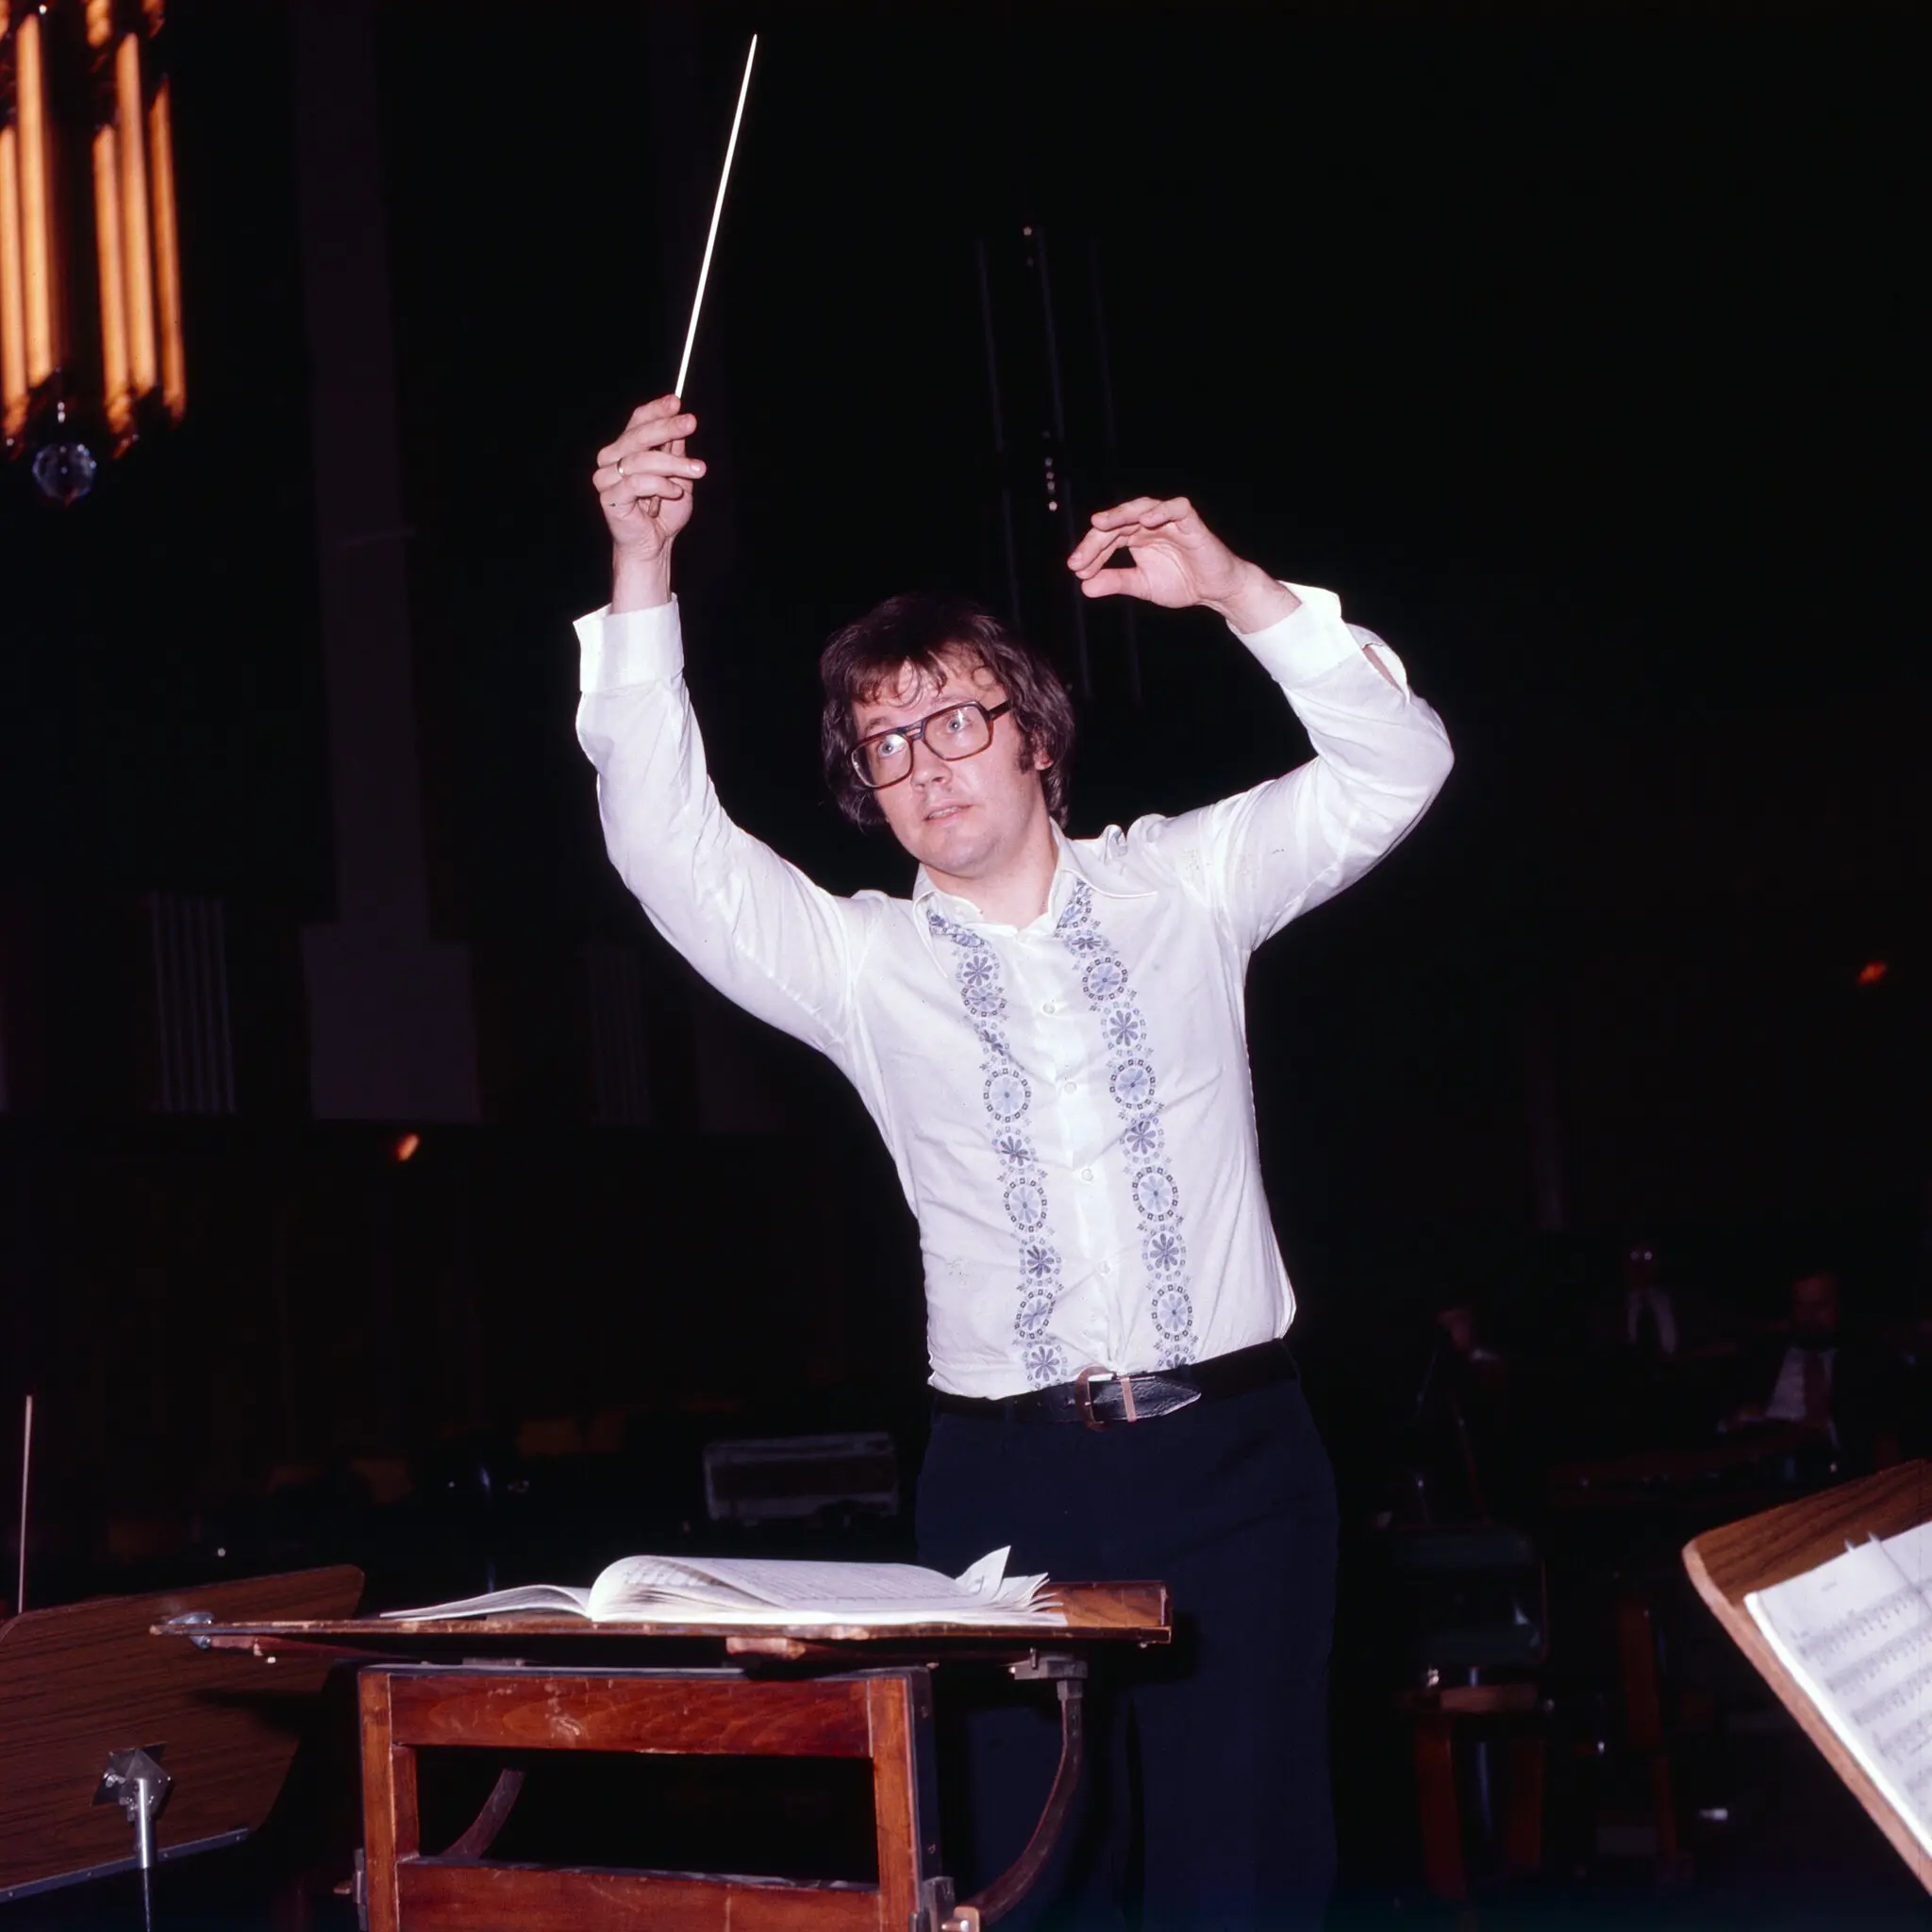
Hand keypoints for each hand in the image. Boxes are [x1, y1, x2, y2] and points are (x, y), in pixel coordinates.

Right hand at [592, 395, 706, 567]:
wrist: (654, 545)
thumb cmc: (664, 511)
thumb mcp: (677, 476)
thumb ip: (675, 452)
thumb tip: (681, 423)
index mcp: (625, 449)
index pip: (637, 421)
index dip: (656, 410)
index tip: (677, 402)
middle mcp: (610, 459)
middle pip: (638, 435)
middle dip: (667, 428)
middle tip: (691, 423)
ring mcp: (606, 477)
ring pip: (641, 460)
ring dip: (674, 464)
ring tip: (698, 470)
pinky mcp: (609, 497)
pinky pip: (637, 483)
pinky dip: (661, 486)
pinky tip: (674, 492)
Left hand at [1066, 496, 1297, 630]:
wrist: (1216, 591)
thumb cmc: (1182, 583)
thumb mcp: (1143, 585)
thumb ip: (1117, 582)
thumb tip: (1085, 587)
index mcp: (1136, 536)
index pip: (1107, 537)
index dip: (1090, 552)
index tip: (1076, 569)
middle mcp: (1150, 524)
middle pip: (1118, 522)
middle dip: (1096, 539)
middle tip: (1080, 557)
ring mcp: (1169, 520)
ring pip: (1142, 507)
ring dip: (1120, 514)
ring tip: (1099, 524)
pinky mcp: (1191, 521)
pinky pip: (1177, 507)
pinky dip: (1162, 510)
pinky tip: (1145, 520)